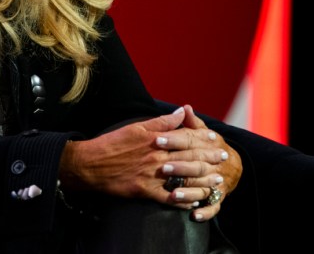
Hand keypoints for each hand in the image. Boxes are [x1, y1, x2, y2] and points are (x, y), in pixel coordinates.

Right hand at [58, 105, 232, 212]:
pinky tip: (193, 201)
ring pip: (182, 176)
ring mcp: (151, 174)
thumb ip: (161, 121)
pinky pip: (167, 198)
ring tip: (216, 180)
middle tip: (223, 157)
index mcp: (155, 138)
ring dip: (202, 179)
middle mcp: (156, 156)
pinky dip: (181, 199)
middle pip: (189, 155)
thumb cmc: (112, 143)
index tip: (215, 137)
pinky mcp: (144, 190)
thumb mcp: (136, 127)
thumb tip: (181, 112)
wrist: (90, 164)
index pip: (185, 136)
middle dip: (209, 156)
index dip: (202, 137)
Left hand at [163, 104, 241, 220]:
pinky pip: (213, 207)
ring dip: (188, 192)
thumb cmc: (209, 147)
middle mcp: (214, 164)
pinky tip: (193, 215)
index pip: (190, 141)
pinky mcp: (219, 198)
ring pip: (203, 187)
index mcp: (210, 145)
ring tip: (172, 193)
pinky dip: (205, 212)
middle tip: (162, 167)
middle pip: (197, 165)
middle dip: (180, 166)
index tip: (157, 139)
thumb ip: (192, 123)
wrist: (233, 166)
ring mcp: (217, 182)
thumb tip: (185, 107)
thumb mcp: (203, 133)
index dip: (174, 140)